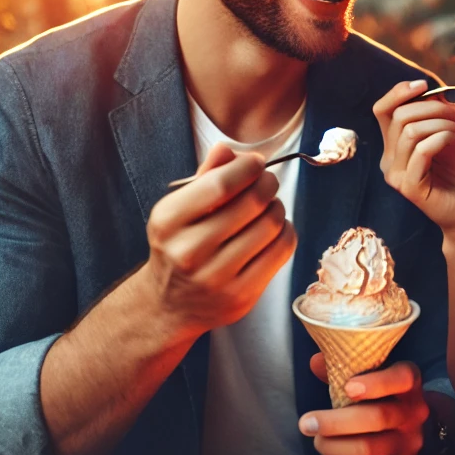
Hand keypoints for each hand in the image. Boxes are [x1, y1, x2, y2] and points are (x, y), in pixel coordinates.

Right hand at [142, 142, 296, 335]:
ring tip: (270, 206)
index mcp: (168, 222)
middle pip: (251, 203)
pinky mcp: (241, 296)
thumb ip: (204, 177)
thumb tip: (229, 149)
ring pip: (271, 226)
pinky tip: (276, 229)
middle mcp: (188, 252)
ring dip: (278, 207)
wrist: (169, 305)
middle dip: (268, 184)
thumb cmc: (180, 246)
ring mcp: (216, 278)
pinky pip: (281, 251)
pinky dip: (286, 232)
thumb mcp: (179, 209)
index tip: (256, 162)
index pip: (220, 185)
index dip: (247, 167)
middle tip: (268, 182)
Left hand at [299, 355, 430, 454]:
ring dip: (334, 446)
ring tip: (317, 440)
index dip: (376, 384)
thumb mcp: (365, 374)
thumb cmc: (377, 393)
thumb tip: (316, 362)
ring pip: (369, 449)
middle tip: (306, 423)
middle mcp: (415, 411)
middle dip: (335, 422)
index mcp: (409, 381)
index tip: (347, 387)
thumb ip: (342, 366)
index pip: (401, 378)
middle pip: (378, 418)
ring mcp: (411, 442)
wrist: (403, 424)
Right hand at [373, 80, 454, 240]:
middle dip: (432, 107)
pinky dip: (443, 138)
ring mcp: (396, 175)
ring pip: (410, 131)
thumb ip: (437, 114)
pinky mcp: (409, 187)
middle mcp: (389, 160)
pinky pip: (422, 150)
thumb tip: (435, 91)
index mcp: (394, 146)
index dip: (398, 92)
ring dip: (440, 122)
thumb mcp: (450, 133)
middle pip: (400, 116)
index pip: (382, 110)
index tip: (424, 85)